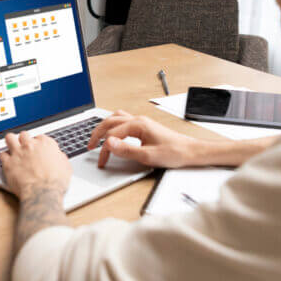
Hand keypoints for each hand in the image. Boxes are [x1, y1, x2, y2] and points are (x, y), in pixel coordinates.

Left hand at [0, 131, 72, 199]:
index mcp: (46, 144)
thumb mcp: (66, 167)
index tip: (38, 149)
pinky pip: (2, 155)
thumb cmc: (55, 182)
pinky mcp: (8, 163)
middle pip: (24, 135)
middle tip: (25, 147)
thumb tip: (59, 157)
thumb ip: (60, 158)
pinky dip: (4, 158)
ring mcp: (18, 153)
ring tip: (13, 147)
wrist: (43, 193)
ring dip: (11, 142)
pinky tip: (7, 161)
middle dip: (24, 140)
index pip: (40, 137)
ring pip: (9, 138)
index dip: (38, 144)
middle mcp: (30, 145)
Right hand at [87, 110, 273, 168]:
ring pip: (116, 118)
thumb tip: (108, 144)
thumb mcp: (148, 156)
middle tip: (89, 146)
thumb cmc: (174, 153)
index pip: (112, 135)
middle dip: (97, 133)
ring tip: (97, 138)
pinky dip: (114, 125)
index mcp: (138, 125)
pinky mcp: (145, 127)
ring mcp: (142, 122)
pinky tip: (114, 134)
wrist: (191, 152)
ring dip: (105, 127)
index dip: (104, 150)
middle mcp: (138, 120)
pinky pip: (124, 120)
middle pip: (110, 121)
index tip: (102, 162)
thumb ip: (126, 150)